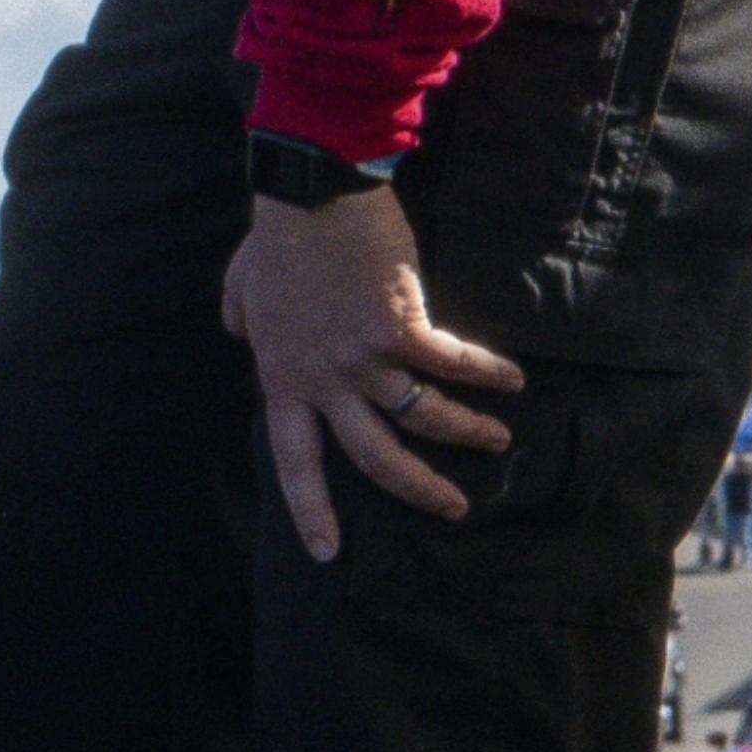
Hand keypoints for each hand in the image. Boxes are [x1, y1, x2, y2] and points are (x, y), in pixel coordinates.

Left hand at [219, 182, 518, 559]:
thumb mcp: (240, 292)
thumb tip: (243, 336)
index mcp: (284, 378)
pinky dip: (486, 373)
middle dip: (417, 490)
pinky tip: (511, 379)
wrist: (310, 198)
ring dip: (467, 433)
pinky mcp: (403, 327)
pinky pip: (453, 363)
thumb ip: (242, 324)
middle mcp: (325, 380)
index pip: (295, 459)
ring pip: (423, 418)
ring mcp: (364, 358)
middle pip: (374, 457)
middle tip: (453, 510)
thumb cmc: (276, 241)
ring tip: (498, 441)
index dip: (311, 508)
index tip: (328, 553)